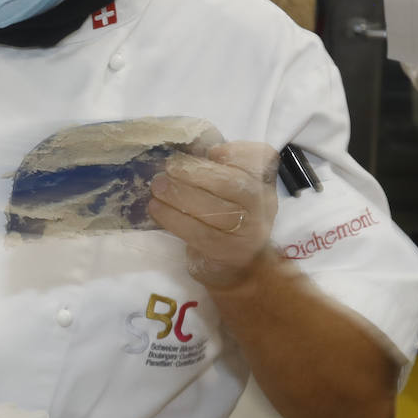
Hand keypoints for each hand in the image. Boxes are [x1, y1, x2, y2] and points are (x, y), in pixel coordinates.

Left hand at [148, 141, 278, 288]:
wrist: (240, 267)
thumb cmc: (228, 220)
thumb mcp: (230, 192)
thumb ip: (216, 170)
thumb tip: (184, 150)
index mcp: (262, 182)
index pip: (262, 158)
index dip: (238, 152)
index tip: (212, 150)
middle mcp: (261, 205)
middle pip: (234, 184)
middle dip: (197, 172)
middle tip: (169, 167)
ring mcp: (248, 232)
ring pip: (215, 210)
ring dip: (180, 195)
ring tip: (157, 186)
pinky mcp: (227, 252)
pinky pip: (198, 233)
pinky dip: (173, 219)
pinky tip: (156, 208)